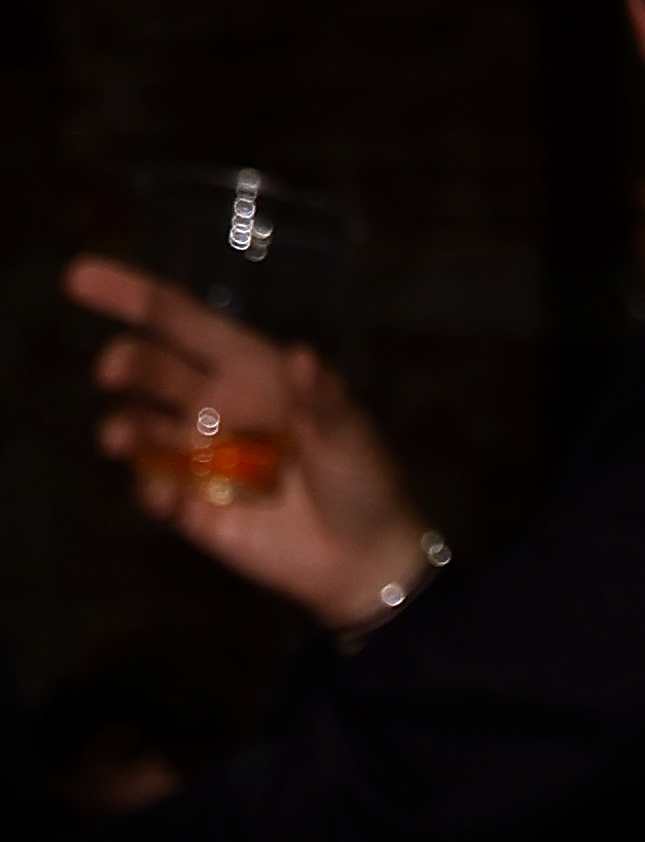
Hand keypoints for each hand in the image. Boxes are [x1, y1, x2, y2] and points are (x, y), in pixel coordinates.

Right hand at [66, 257, 435, 635]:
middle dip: (127, 363)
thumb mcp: (352, 437)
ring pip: (143, 430)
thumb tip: (303, 358)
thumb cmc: (364, 483)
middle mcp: (213, 405)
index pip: (180, 321)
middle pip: (152, 369)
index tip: (78, 278)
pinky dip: (151, 492)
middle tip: (112, 370)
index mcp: (246, 370)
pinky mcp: (196, 510)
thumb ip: (323, 400)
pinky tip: (159, 496)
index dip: (131, 295)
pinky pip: (158, 494)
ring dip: (125, 429)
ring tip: (117, 438)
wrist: (369, 562)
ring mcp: (200, 457)